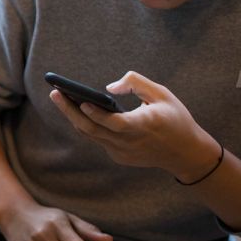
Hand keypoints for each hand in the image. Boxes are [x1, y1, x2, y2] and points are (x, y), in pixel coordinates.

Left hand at [48, 71, 219, 182]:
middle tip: (55, 92)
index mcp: (145, 126)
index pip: (116, 123)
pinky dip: (87, 124)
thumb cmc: (175, 118)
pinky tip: (76, 109)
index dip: (98, 115)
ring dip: (74, 116)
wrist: (185, 153)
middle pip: (93, 129)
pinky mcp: (119, 156)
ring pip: (91, 135)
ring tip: (60, 96)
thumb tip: (108, 88)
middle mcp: (130, 142)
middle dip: (71, 111)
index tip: (82, 103)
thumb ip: (137, 84)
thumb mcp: (163, 94)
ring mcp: (122, 152)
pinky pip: (98, 139)